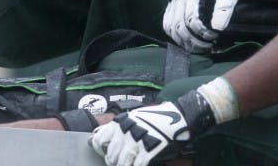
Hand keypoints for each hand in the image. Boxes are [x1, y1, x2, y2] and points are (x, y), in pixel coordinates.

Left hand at [90, 94, 210, 165]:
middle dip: (115, 161)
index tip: (105, 153)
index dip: (101, 150)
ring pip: (121, 163)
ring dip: (126, 164)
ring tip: (133, 161)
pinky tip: (141, 163)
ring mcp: (136, 142)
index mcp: (120, 122)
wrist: (180, 116)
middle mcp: (125, 131)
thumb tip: (97, 137)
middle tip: (123, 160)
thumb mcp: (133, 116)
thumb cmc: (157, 117)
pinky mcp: (148, 152)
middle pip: (110, 156)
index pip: (98, 141)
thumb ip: (117, 127)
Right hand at [162, 0, 245, 52]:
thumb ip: (224, 10)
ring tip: (196, 48)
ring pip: (170, 27)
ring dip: (182, 41)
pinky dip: (174, 35)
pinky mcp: (171, 4)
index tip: (213, 37)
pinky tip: (185, 41)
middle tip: (206, 47)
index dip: (202, 32)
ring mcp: (173, 1)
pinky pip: (167, 23)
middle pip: (179, 26)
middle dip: (192, 41)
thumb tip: (218, 29)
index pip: (192, 19)